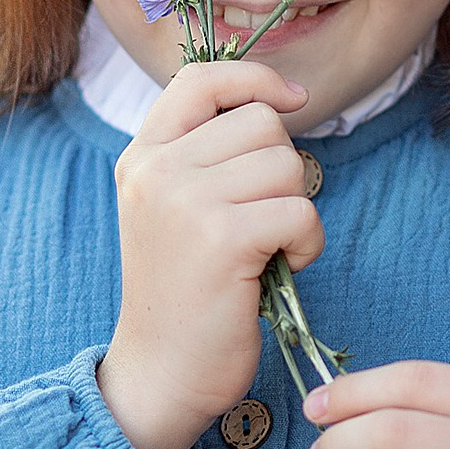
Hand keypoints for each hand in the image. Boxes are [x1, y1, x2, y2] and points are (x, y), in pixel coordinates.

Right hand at [98, 61, 322, 448]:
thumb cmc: (187, 291)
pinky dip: (307, 242)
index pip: (200, 77)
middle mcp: (155, 169)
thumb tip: (281, 99)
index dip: (255, 78)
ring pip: (286, 164)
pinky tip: (282, 267)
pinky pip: (299, 211)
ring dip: (297, 208)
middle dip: (283, 168)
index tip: (293, 100)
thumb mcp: (175, 206)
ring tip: (269, 248)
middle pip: (260, 122)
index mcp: (142, 155)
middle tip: (264, 219)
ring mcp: (184, 201)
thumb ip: (207, 153)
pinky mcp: (221, 238)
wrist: (163, 371)